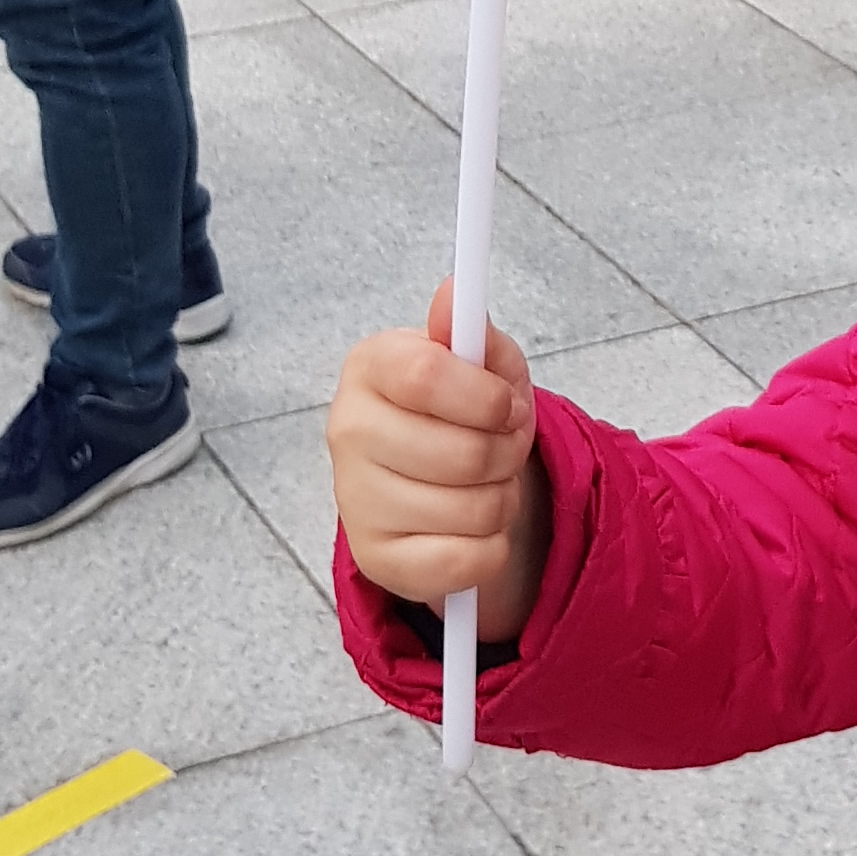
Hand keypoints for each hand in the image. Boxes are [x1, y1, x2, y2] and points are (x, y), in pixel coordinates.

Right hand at [329, 281, 549, 643]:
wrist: (443, 481)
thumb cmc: (464, 410)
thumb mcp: (485, 363)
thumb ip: (474, 333)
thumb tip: (451, 295)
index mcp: (370, 367)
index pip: (424, 376)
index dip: (486, 397)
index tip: (509, 405)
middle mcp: (347, 431)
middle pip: (459, 454)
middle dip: (505, 454)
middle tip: (503, 446)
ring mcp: (355, 500)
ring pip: (471, 511)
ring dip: (501, 499)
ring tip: (485, 484)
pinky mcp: (376, 559)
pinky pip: (466, 560)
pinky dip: (490, 546)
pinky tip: (471, 527)